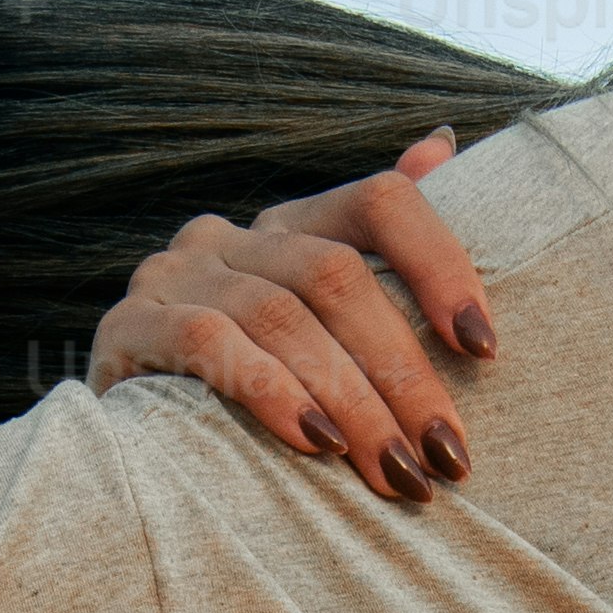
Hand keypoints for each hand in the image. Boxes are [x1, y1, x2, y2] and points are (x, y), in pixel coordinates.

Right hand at [88, 135, 500, 503]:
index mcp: (292, 225)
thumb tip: (442, 140)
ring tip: (395, 472)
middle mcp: (229, 235)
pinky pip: (208, 341)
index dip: (440, 264)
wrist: (134, 455)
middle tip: (445, 456)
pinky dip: (270, 392)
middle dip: (402, 373)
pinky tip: (314, 445)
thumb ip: (386, 244)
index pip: (381, 202)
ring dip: (350, 402)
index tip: (486, 348)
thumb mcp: (329, 329)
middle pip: (336, 275)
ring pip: (280, 316)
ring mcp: (171, 273)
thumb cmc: (258, 398)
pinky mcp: (127, 326)